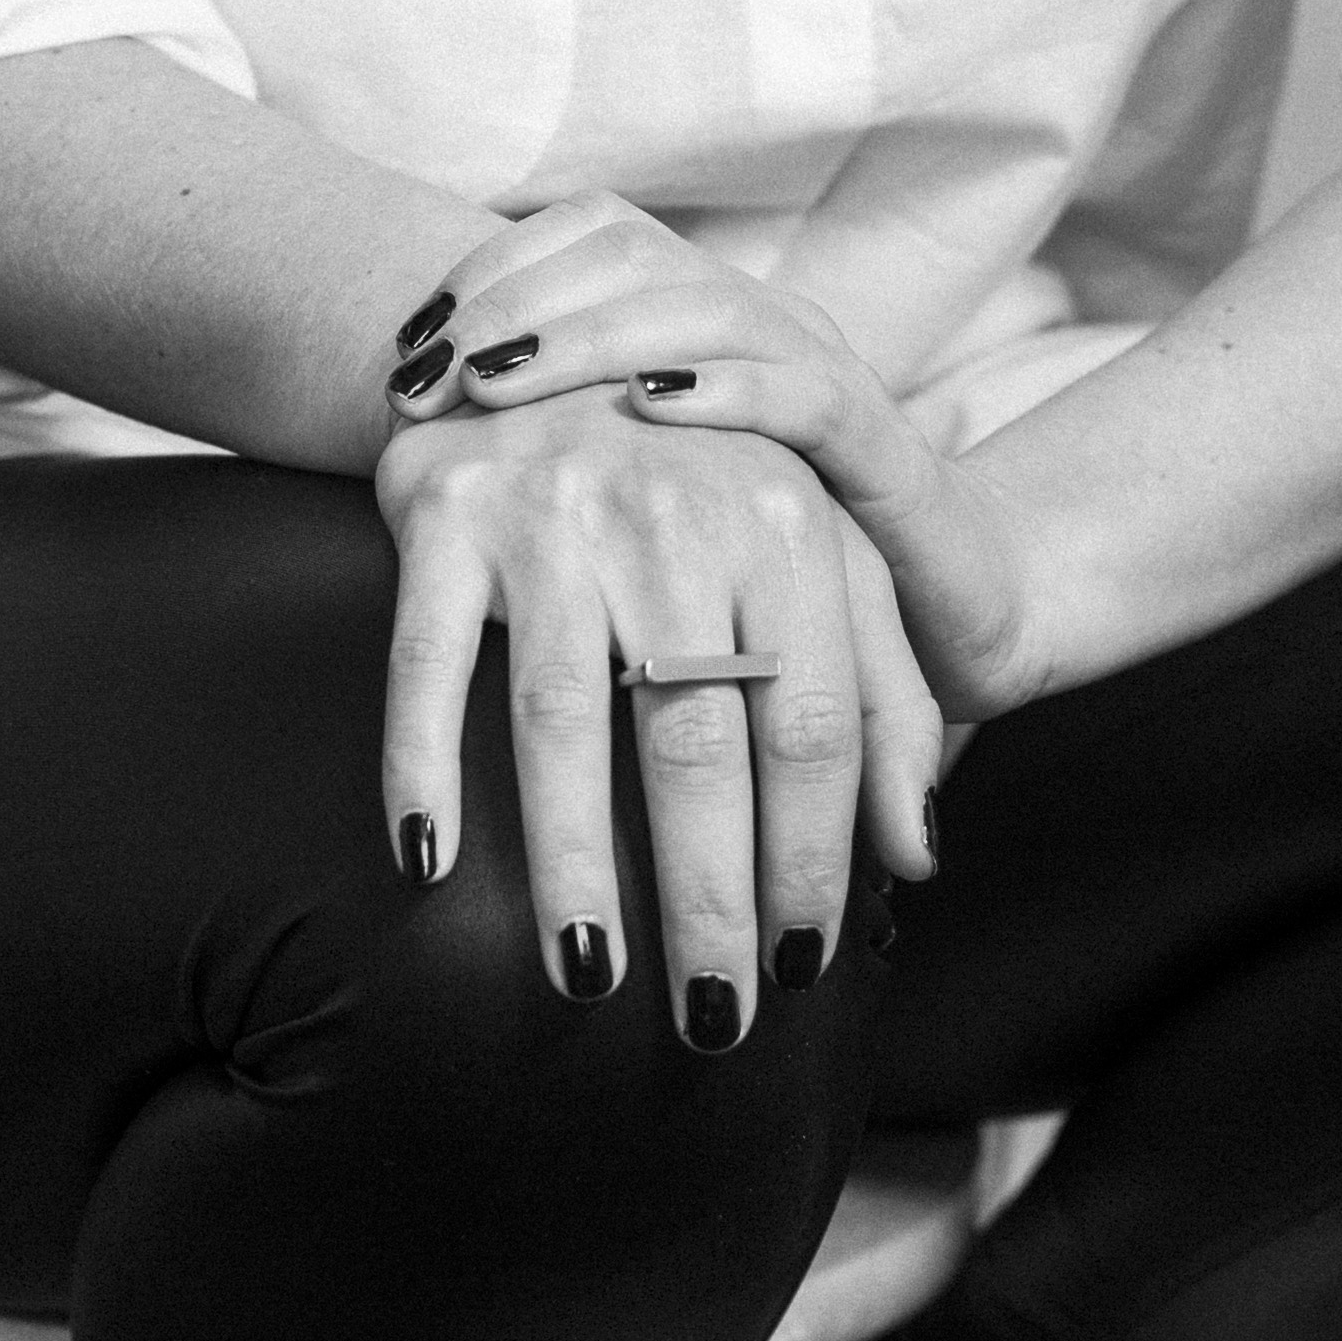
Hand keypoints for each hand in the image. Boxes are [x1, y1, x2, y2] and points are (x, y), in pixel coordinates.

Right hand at [372, 375, 942, 1035]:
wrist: (548, 320)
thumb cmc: (705, 470)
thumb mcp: (824, 548)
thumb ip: (885, 694)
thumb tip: (921, 857)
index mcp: (783, 519)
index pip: (812, 723)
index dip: (810, 854)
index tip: (803, 963)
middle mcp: (671, 513)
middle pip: (697, 740)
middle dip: (708, 896)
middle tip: (713, 1020)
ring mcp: (550, 511)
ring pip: (565, 720)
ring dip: (574, 864)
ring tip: (588, 982)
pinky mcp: (442, 512)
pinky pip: (425, 660)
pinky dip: (420, 762)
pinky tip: (427, 864)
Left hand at [386, 197, 1039, 717]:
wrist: (942, 610)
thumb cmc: (764, 562)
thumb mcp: (644, 493)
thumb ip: (550, 448)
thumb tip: (400, 423)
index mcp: (703, 315)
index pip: (590, 232)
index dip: (494, 268)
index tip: (412, 341)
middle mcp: (763, 323)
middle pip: (632, 255)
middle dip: (517, 300)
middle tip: (431, 368)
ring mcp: (828, 376)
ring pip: (707, 305)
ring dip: (594, 336)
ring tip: (503, 377)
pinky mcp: (884, 451)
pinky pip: (808, 393)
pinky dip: (731, 388)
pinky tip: (654, 407)